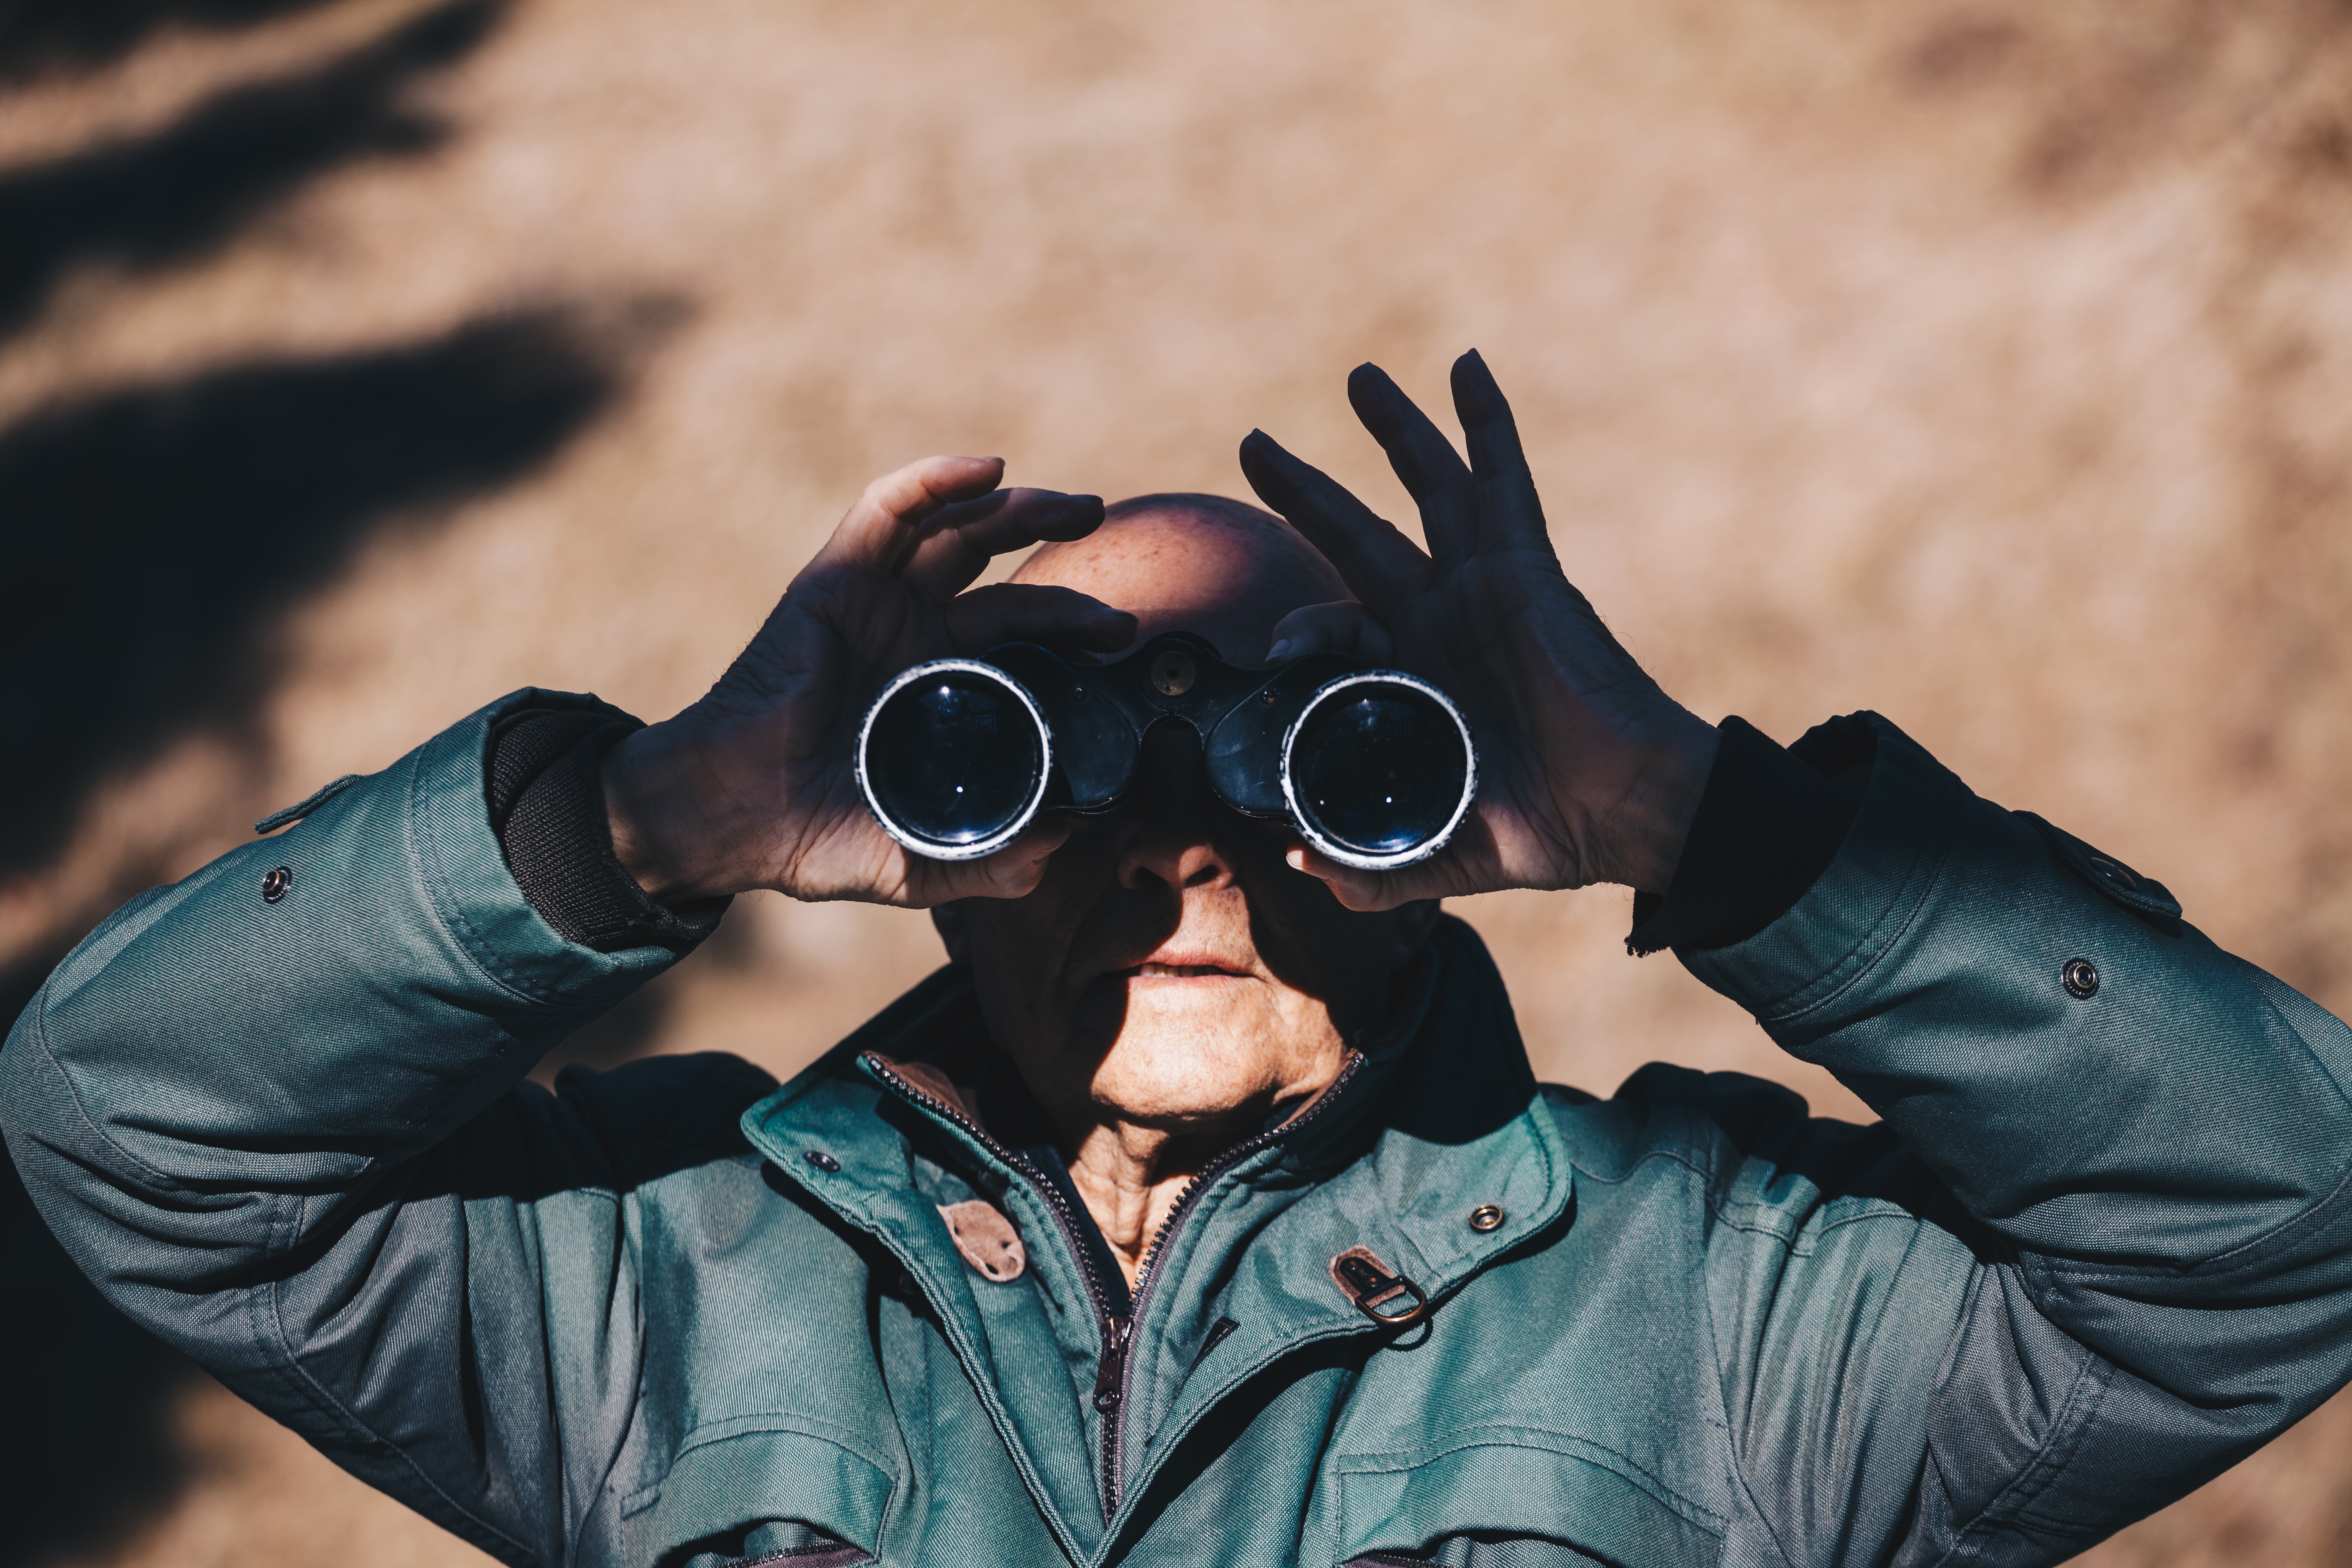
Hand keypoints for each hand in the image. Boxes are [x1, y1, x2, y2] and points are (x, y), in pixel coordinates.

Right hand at [601, 456, 1134, 905]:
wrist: (734, 821)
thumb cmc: (815, 840)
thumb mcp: (923, 860)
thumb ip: (993, 862)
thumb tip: (1062, 849)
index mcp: (938, 685)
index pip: (1018, 635)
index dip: (1071, 626)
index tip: (1122, 641)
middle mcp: (912, 634)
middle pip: (999, 571)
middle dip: (1058, 557)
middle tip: (1113, 563)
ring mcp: (876, 604)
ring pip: (957, 530)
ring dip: (1020, 507)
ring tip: (1079, 508)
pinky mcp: (835, 581)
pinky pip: (888, 511)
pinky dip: (937, 480)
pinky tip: (988, 468)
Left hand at [1238, 351, 1717, 908]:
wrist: (1622, 812)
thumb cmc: (1546, 830)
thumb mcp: (1436, 851)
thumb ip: (1369, 865)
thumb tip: (1297, 865)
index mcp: (1415, 675)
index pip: (1337, 627)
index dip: (1298, 632)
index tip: (1273, 656)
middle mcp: (1442, 619)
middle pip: (1359, 534)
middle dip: (1307, 489)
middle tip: (1253, 444)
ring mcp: (1483, 586)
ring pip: (1429, 488)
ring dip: (1396, 430)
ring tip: (1358, 378)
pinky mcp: (1524, 568)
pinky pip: (1502, 481)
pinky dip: (1486, 423)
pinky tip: (1465, 367)